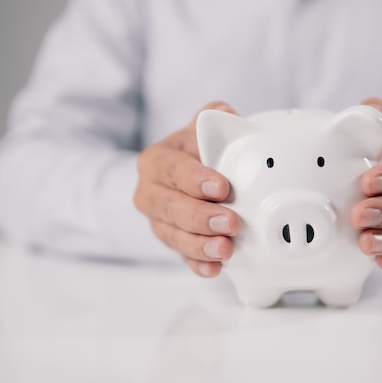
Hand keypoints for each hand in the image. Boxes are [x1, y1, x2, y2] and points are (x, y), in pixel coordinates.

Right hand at [134, 102, 241, 277]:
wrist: (180, 178)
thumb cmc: (193, 154)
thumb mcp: (197, 133)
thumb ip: (210, 121)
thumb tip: (225, 113)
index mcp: (156, 162)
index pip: (173, 170)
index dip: (196, 179)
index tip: (220, 187)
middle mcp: (150, 193)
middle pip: (171, 208)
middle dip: (201, 217)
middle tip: (230, 222)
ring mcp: (160, 222)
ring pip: (174, 236)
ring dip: (201, 245)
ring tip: (226, 249)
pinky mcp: (173, 243)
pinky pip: (182, 257)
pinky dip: (198, 264)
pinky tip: (215, 269)